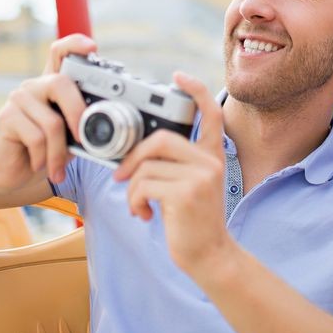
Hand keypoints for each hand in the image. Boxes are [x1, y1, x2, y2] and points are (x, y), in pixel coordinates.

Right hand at [0, 35, 96, 184]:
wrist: (14, 172)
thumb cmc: (46, 150)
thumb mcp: (70, 136)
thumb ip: (83, 125)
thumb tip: (105, 127)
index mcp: (53, 85)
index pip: (60, 52)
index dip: (74, 45)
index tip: (91, 46)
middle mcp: (35, 85)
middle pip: (60, 84)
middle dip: (78, 114)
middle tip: (83, 142)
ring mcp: (19, 98)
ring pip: (52, 122)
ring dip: (59, 153)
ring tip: (57, 168)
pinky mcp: (6, 117)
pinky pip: (36, 138)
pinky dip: (43, 158)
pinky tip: (38, 165)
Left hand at [112, 72, 232, 277]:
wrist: (209, 256)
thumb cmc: (192, 223)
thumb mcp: (189, 187)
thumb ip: (174, 165)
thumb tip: (136, 154)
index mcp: (211, 156)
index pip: (210, 114)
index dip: (195, 91)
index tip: (179, 76)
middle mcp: (209, 162)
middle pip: (160, 139)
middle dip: (133, 157)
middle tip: (122, 176)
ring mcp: (200, 177)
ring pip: (146, 166)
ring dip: (131, 189)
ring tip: (139, 205)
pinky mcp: (186, 193)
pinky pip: (143, 185)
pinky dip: (134, 201)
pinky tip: (144, 214)